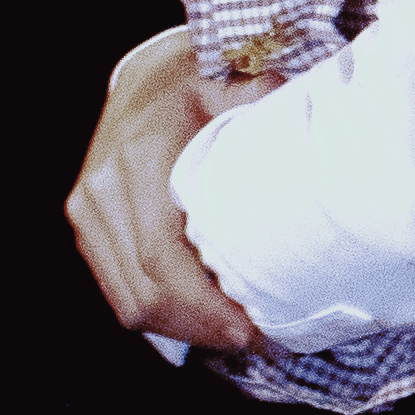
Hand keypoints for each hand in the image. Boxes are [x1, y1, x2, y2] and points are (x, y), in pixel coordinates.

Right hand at [67, 37, 274, 351]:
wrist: (154, 73)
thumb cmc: (203, 80)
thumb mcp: (242, 84)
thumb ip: (273, 115)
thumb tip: (327, 152)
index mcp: (140, 157)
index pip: (160, 256)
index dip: (203, 306)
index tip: (250, 331)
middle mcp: (101, 189)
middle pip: (143, 293)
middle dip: (202, 330)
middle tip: (259, 342)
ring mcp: (87, 211)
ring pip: (127, 301)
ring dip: (184, 331)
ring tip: (240, 336)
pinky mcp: (88, 227)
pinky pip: (120, 290)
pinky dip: (164, 315)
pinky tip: (207, 319)